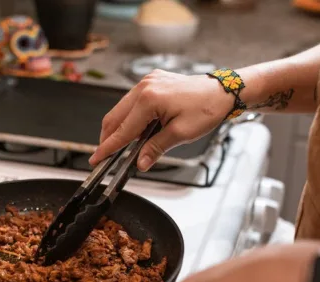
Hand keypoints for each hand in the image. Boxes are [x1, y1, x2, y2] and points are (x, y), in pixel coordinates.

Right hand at [89, 70, 233, 170]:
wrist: (223, 91)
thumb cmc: (207, 108)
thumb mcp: (180, 134)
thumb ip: (155, 148)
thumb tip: (140, 162)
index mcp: (149, 99)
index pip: (122, 130)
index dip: (108, 147)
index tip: (96, 159)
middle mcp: (144, 87)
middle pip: (114, 117)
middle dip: (107, 138)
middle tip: (104, 156)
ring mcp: (147, 82)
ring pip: (120, 109)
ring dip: (118, 128)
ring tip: (119, 146)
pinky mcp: (151, 81)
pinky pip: (131, 102)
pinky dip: (128, 117)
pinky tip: (133, 130)